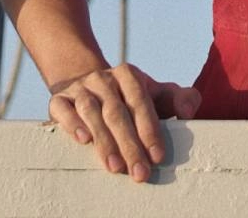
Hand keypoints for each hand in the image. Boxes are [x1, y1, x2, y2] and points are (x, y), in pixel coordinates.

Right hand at [48, 63, 200, 182]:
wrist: (84, 80)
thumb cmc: (127, 96)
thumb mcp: (154, 93)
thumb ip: (179, 99)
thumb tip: (188, 112)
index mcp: (128, 76)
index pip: (141, 102)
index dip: (149, 129)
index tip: (157, 156)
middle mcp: (103, 79)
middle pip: (117, 112)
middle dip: (130, 145)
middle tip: (139, 172)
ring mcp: (80, 88)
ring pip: (91, 112)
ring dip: (103, 141)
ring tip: (115, 167)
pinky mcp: (59, 99)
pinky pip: (63, 109)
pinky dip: (72, 124)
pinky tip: (83, 140)